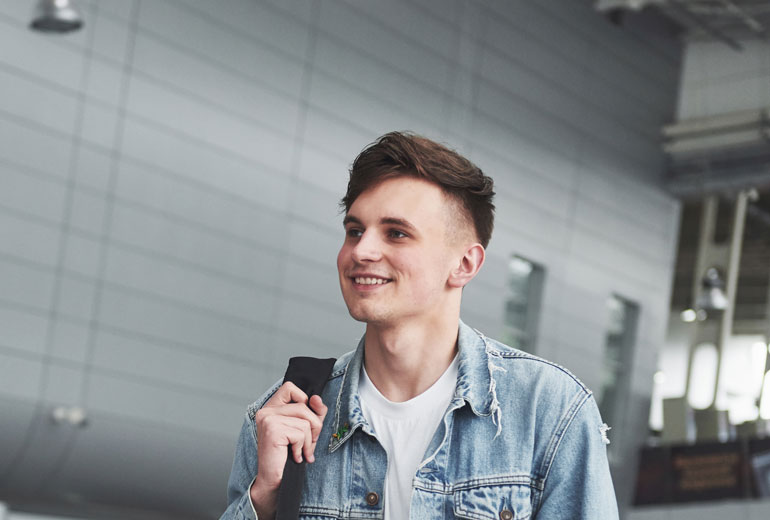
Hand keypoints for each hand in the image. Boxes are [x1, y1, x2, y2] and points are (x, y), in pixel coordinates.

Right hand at [249, 382, 327, 518]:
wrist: (273, 480)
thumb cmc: (288, 455)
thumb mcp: (305, 429)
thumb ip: (313, 412)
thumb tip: (316, 399)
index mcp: (271, 407)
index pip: (290, 387)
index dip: (304, 399)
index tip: (306, 419)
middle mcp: (266, 411)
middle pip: (303, 405)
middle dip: (314, 426)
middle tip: (308, 443)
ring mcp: (267, 419)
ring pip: (305, 421)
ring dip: (308, 440)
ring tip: (302, 451)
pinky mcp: (272, 430)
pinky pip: (300, 433)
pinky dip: (302, 448)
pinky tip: (295, 456)